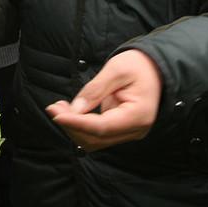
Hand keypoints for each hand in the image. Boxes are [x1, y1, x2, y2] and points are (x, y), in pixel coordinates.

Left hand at [46, 49, 162, 151]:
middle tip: (53, 107)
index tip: (56, 115)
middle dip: (71, 125)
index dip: (76, 123)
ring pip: (94, 141)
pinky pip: (97, 135)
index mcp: (138, 115)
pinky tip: (71, 111)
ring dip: (74, 127)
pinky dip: (81, 126)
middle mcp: (135, 130)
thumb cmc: (138, 65)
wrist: (155, 68)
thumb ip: (95, 90)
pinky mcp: (121, 130)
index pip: (102, 127)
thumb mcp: (116, 70)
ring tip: (59, 107)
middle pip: (96, 138)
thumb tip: (74, 109)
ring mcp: (128, 133)